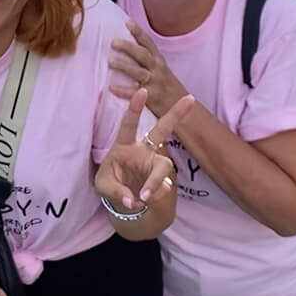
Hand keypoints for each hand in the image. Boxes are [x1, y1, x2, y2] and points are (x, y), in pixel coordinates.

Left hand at [95, 88, 193, 210]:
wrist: (128, 205)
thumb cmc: (112, 187)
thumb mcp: (104, 188)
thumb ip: (116, 192)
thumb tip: (133, 200)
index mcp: (124, 146)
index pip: (129, 124)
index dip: (134, 108)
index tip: (142, 91)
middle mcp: (143, 151)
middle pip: (162, 130)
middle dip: (176, 114)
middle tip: (190, 98)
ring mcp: (156, 165)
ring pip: (164, 166)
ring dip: (155, 182)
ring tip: (143, 198)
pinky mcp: (165, 180)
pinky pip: (164, 187)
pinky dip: (153, 197)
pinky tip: (143, 202)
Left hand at [109, 21, 191, 116]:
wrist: (186, 109)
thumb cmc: (167, 88)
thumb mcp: (161, 71)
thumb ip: (147, 61)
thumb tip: (128, 48)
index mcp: (159, 61)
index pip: (148, 43)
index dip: (138, 32)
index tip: (127, 22)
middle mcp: (158, 70)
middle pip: (142, 55)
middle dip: (128, 47)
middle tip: (113, 42)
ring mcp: (156, 83)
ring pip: (139, 72)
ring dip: (124, 66)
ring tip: (110, 62)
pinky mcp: (153, 98)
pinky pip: (136, 94)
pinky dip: (124, 91)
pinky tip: (111, 88)